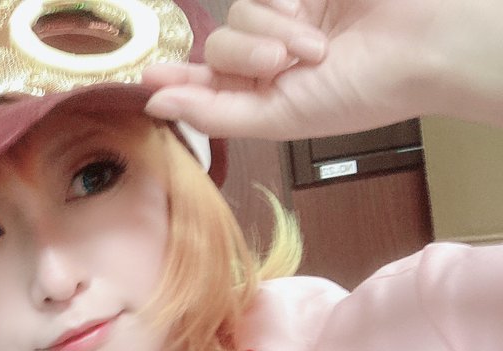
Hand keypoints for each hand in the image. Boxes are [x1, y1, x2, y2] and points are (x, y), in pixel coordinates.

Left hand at [143, 0, 502, 139]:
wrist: (421, 47)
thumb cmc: (361, 92)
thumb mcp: (280, 118)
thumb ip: (214, 113)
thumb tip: (157, 104)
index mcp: (262, 97)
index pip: (204, 87)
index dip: (176, 82)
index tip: (150, 78)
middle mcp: (268, 60)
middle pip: (216, 49)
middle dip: (245, 57)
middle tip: (284, 65)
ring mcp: (283, 23)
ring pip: (237, 19)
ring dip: (272, 34)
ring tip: (314, 48)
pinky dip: (284, 10)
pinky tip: (316, 25)